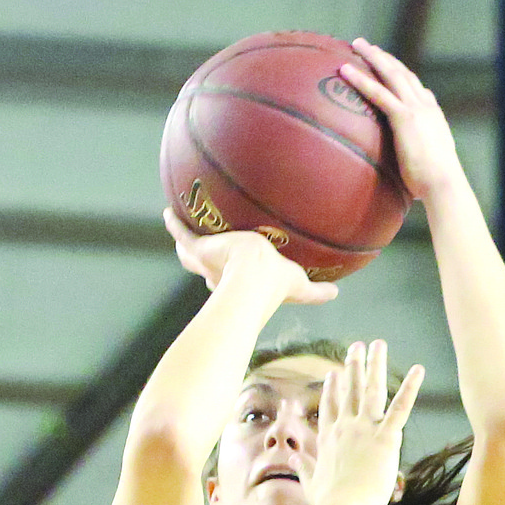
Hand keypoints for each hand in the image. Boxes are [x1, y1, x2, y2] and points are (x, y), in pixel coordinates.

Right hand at [163, 209, 337, 305]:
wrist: (253, 280)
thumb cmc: (275, 286)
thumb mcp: (299, 285)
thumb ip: (315, 291)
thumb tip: (336, 293)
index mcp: (237, 282)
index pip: (229, 278)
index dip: (228, 275)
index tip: (231, 266)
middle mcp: (218, 273)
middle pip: (206, 266)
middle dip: (202, 259)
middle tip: (200, 247)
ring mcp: (207, 260)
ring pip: (190, 252)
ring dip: (184, 242)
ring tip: (178, 227)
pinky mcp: (199, 249)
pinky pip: (182, 233)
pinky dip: (174, 224)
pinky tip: (168, 212)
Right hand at [312, 341, 422, 504]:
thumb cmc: (327, 502)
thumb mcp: (310, 483)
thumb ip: (303, 466)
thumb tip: (292, 456)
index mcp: (328, 439)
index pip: (330, 407)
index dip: (332, 389)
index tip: (333, 373)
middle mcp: (345, 428)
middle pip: (349, 390)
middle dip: (353, 367)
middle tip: (356, 347)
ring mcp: (365, 430)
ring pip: (370, 390)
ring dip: (374, 365)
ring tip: (377, 345)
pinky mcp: (386, 437)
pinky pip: (401, 407)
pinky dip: (410, 388)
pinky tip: (418, 369)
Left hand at [340, 39, 462, 200]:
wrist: (443, 183)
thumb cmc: (433, 184)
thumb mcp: (426, 162)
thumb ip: (416, 153)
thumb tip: (407, 164)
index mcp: (432, 113)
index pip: (415, 86)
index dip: (399, 73)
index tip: (386, 64)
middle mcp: (425, 104)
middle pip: (402, 72)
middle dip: (383, 56)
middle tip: (366, 45)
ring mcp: (416, 108)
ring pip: (391, 74)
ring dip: (372, 57)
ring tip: (355, 45)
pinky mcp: (404, 118)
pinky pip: (379, 93)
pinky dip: (361, 80)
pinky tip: (345, 71)